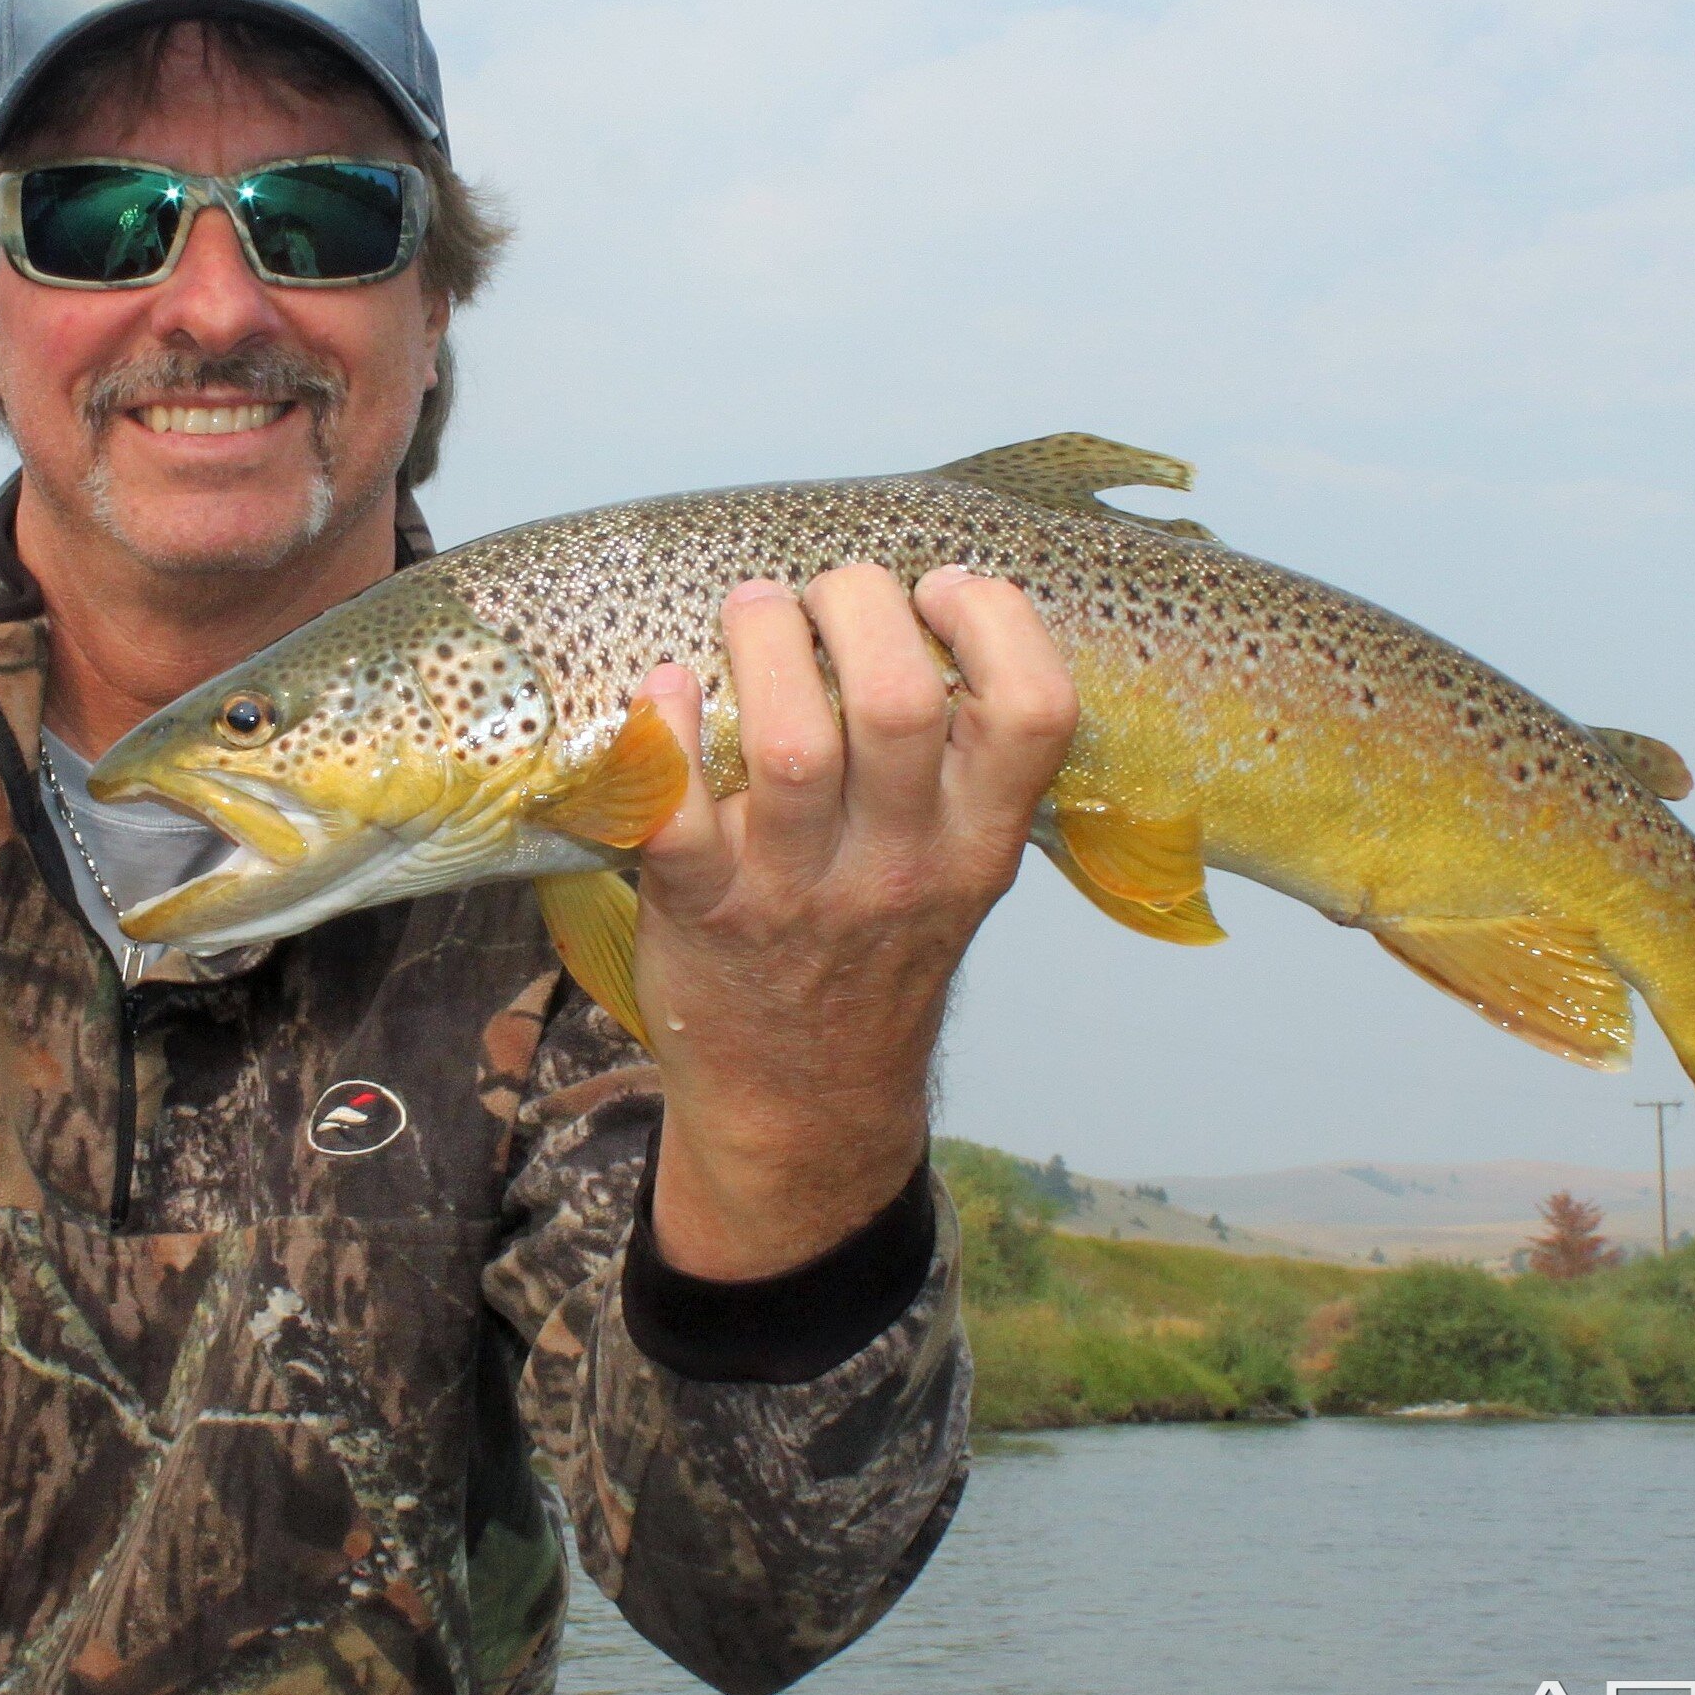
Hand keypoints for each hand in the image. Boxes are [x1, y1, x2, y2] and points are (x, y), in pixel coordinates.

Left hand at [633, 566, 1075, 1280]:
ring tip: (752, 611)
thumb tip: (924, 615)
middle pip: (898, 703)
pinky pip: (674, 811)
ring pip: (790, 743)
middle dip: (857, 606)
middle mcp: (898, 868)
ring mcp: (796, 894)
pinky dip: (662, 732)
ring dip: (762, 645)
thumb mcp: (957, 875)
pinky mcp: (699, 910)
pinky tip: (665, 689)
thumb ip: (959, 771)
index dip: (996, 623)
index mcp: (977, 846)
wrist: (800, 1105)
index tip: (946, 589)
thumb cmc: (872, 959)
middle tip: (825, 593)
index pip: (1032, 714)